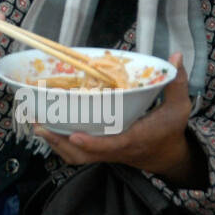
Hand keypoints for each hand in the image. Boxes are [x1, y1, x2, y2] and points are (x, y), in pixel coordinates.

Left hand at [35, 53, 202, 185]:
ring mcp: (106, 153)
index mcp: (135, 139)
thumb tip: (177, 57)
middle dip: (61, 143)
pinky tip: (46, 128)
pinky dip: (60, 144)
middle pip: (84, 155)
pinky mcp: (99, 152)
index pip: (112, 145)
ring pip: (76, 157)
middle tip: (39, 124)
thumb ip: (176, 83)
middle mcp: (117, 149)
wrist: (166, 155)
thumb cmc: (170, 129)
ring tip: (36, 124)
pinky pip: (76, 155)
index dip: (93, 143)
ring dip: (55, 144)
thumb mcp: (179, 107)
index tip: (74, 135)